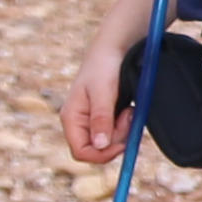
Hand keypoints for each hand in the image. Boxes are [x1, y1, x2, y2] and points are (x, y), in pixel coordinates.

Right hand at [59, 39, 128, 166]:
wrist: (115, 47)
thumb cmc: (105, 65)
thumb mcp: (103, 91)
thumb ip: (101, 118)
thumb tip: (100, 145)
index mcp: (72, 118)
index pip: (80, 152)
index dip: (101, 155)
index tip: (121, 144)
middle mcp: (80, 123)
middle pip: (98, 149)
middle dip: (116, 138)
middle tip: (128, 115)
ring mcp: (93, 121)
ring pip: (110, 142)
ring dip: (124, 129)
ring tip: (129, 108)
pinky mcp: (106, 117)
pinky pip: (117, 132)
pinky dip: (127, 124)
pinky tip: (129, 108)